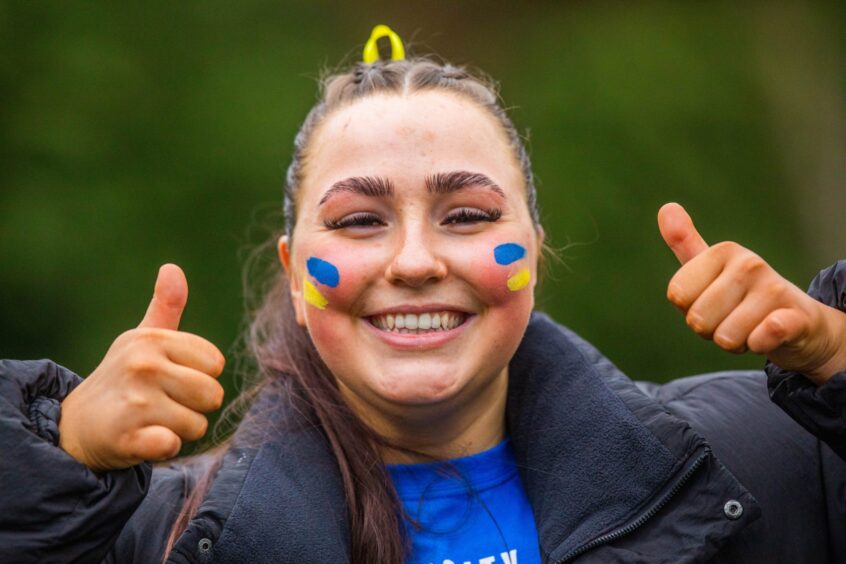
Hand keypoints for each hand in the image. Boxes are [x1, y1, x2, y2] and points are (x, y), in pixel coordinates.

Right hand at [58, 264, 225, 471]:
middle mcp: (143, 366)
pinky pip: (173, 445)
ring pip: (197, 425)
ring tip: (151, 421)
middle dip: (195, 407)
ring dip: (180, 430)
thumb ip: (165, 307)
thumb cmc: (122, 379)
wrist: (75, 426)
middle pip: (212, 395)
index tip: (172, 379)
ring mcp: (135, 403)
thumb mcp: (141, 340)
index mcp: (152, 340)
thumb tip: (172, 268)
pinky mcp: (127, 438)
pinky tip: (144, 439)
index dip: (200, 376)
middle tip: (163, 405)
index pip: (215, 363)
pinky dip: (164, 448)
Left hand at [658, 203, 845, 385]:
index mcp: (722, 251)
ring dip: (735, 342)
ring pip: (724, 337)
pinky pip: (760, 338)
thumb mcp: (712, 270)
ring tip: (751, 327)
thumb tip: (666, 208)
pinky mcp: (795, 317)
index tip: (712, 302)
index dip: (690, 309)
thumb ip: (685, 243)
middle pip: (697, 319)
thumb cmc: (743, 298)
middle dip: (711, 330)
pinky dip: (758, 345)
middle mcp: (749, 264)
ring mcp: (774, 289)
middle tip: (732, 319)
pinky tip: (768, 336)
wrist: (800, 325)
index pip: (677, 295)